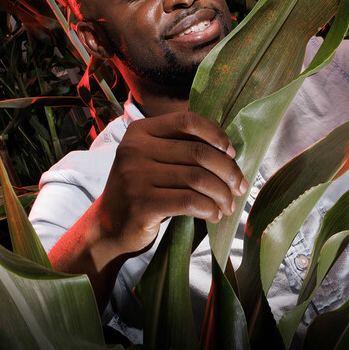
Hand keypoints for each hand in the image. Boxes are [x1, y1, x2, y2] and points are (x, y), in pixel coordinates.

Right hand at [93, 111, 248, 257]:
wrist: (109, 227)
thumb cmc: (143, 191)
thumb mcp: (153, 160)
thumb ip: (180, 149)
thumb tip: (230, 153)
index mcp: (140, 131)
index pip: (187, 121)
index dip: (216, 135)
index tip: (231, 153)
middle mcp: (134, 148)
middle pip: (198, 152)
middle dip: (227, 171)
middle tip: (239, 187)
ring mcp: (135, 176)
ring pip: (197, 178)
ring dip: (221, 194)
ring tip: (228, 205)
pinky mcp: (141, 203)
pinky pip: (189, 202)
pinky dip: (209, 209)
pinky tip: (214, 215)